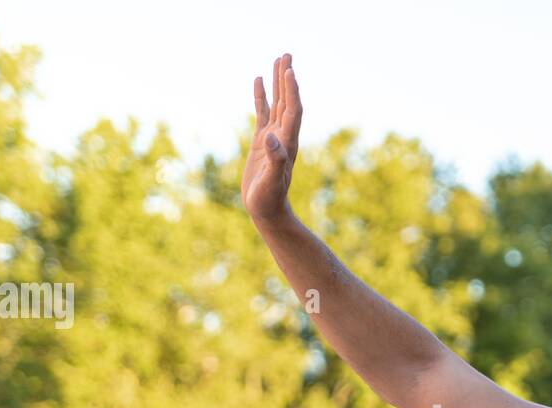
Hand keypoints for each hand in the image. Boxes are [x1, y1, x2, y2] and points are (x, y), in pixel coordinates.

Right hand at [242, 53, 301, 223]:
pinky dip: (261, 96)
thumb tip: (273, 137)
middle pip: (288, 100)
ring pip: (277, 103)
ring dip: (278, 82)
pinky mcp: (261, 141)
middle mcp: (283, 136)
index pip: (293, 110)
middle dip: (287, 78)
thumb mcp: (271, 180)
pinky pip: (262, 113)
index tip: (289, 70)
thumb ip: (274, 159)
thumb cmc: (269, 199)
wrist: (266, 210)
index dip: (292, 91)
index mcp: (288, 142)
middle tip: (287, 54)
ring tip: (278, 60)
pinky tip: (258, 80)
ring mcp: (273, 137)